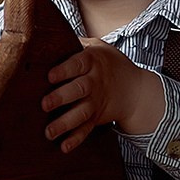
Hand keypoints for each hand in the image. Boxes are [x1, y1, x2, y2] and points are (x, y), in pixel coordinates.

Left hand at [42, 38, 164, 152]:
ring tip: (49, 132)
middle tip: (44, 104)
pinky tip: (64, 147)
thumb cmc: (109, 63)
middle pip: (79, 89)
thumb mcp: (98, 46)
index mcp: (93, 61)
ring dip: (65, 123)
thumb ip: (76, 43)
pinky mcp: (96, 118)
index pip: (78, 64)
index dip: (64, 70)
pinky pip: (86, 129)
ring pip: (81, 113)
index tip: (49, 76)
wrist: (136, 89)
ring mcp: (96, 102)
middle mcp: (94, 82)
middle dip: (61, 97)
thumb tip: (46, 32)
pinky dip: (76, 139)